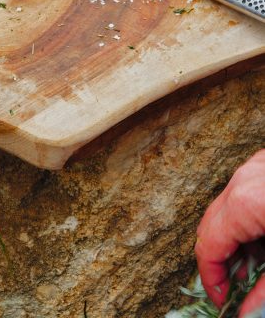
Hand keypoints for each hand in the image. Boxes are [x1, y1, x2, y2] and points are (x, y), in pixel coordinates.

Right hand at [196, 149, 264, 315]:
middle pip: (211, 224)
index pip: (207, 245)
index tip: (222, 300)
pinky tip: (264, 235)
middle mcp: (241, 179)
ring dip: (235, 238)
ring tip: (256, 264)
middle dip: (221, 259)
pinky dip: (246, 217)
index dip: (211, 279)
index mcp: (243, 203)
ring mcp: (253, 166)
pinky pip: (242, 192)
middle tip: (236, 287)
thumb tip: (242, 312)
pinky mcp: (264, 163)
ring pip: (227, 207)